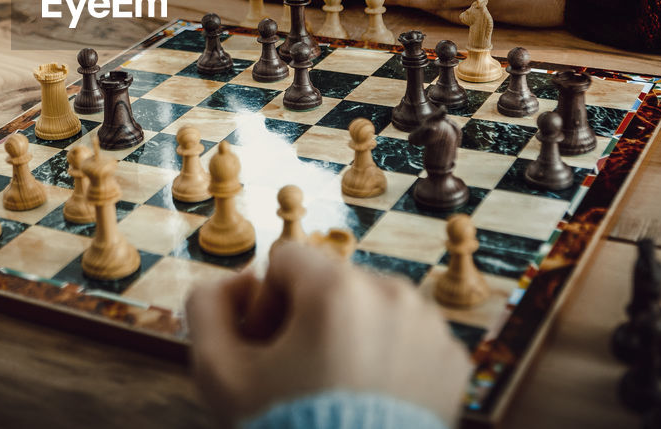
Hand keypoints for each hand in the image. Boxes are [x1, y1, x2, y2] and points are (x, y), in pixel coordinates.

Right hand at [186, 242, 470, 426]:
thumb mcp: (217, 372)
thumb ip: (207, 306)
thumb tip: (239, 281)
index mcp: (337, 289)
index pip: (286, 260)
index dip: (265, 303)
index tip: (267, 350)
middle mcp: (391, 294)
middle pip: (332, 282)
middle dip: (309, 319)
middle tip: (298, 374)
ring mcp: (429, 327)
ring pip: (373, 307)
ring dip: (350, 334)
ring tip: (335, 388)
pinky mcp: (452, 358)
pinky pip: (408, 338)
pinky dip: (388, 359)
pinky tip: (370, 400)